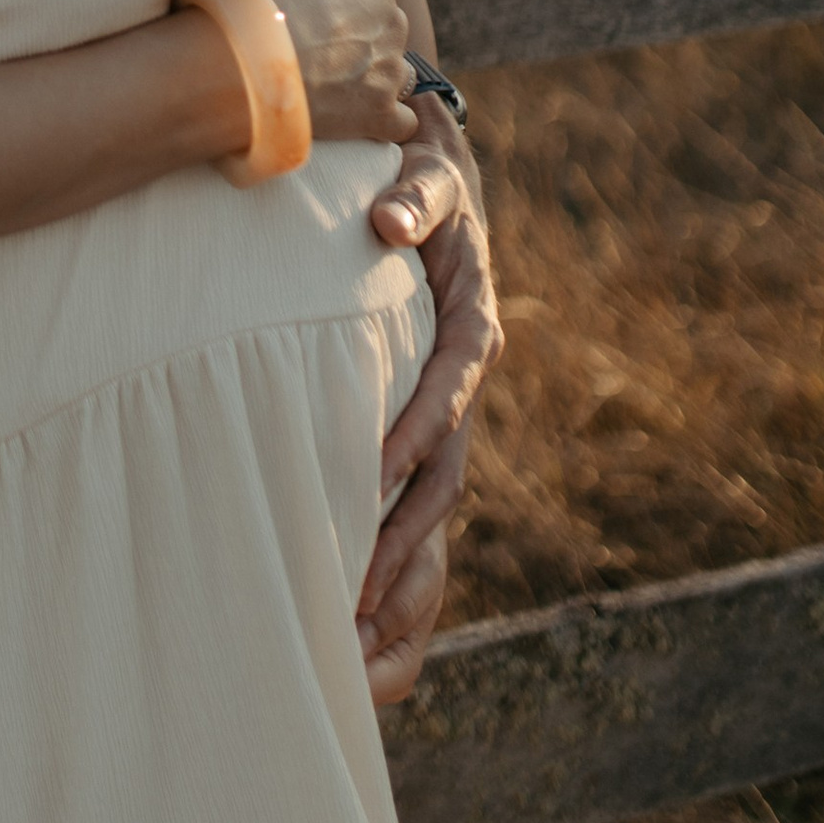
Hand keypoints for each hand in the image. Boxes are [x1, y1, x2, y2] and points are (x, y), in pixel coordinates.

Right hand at [240, 0, 415, 144]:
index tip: (317, 6)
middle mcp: (394, 20)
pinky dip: (385, 120)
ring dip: (373, 75)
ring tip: (333, 82)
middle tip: (317, 44)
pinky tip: (362, 118)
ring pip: (394, 70)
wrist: (252, 52)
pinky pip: (400, 121)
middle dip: (360, 35)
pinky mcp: (380, 113)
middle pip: (385, 26)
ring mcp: (390, 69)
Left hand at [355, 107, 500, 703]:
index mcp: (471, 331)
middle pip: (443, 478)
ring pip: (430, 509)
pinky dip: (390, 560)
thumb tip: (390, 220)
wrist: (439, 189)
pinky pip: (411, 508)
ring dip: (398, 571)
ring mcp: (443, 414)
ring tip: (353, 642)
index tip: (374, 475)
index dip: (415, 432)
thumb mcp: (429, 180)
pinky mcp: (418, 431)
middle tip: (358, 601)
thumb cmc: (425, 183)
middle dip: (404, 540)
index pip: (446, 392)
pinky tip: (352, 617)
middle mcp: (462, 384)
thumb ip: (417, 198)